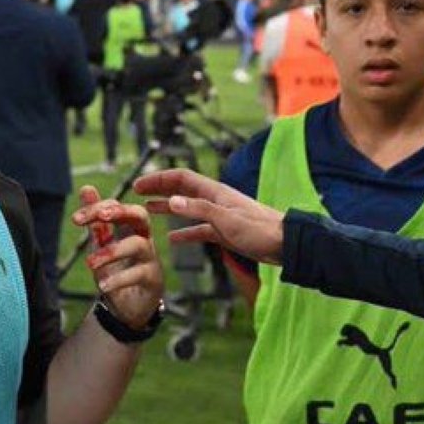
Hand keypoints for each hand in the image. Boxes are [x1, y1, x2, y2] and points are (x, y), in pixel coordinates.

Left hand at [71, 185, 162, 328]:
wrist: (128, 306)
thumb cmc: (117, 269)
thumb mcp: (102, 243)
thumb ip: (96, 220)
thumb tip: (87, 188)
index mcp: (131, 228)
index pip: (118, 208)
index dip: (98, 208)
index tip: (75, 219)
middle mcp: (144, 239)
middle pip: (140, 215)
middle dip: (120, 212)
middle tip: (101, 217)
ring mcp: (150, 259)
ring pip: (137, 245)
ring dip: (111, 251)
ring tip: (89, 263)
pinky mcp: (152, 280)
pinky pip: (138, 274)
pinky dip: (118, 279)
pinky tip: (102, 285)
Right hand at [132, 168, 281, 264]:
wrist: (286, 245)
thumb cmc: (260, 230)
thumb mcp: (226, 219)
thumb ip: (198, 209)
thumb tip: (170, 200)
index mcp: (214, 192)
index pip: (180, 178)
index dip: (159, 179)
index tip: (139, 185)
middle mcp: (214, 200)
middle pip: (181, 189)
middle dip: (159, 188)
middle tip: (137, 192)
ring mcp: (219, 216)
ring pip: (187, 208)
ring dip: (168, 207)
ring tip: (148, 209)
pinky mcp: (224, 232)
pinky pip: (198, 229)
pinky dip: (184, 231)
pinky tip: (173, 238)